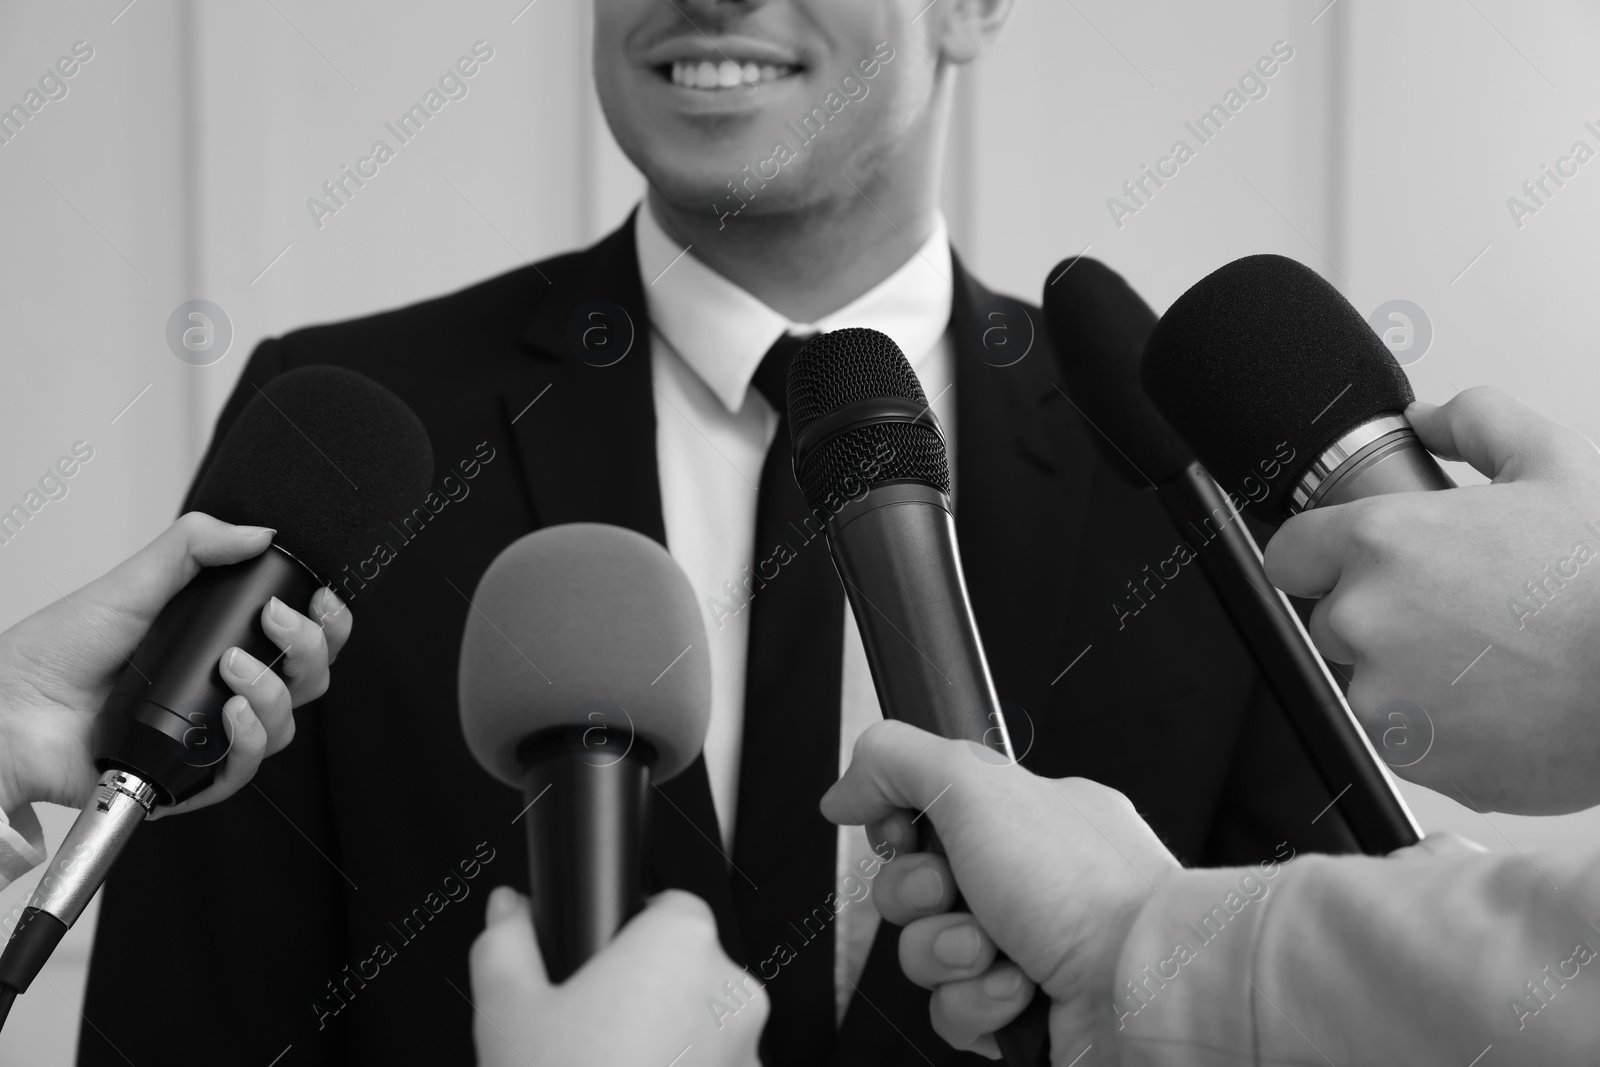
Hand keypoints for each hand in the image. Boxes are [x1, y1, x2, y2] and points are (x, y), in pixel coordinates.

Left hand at [0, 512, 350, 817]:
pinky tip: (230, 714)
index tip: (319, 600)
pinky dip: (249, 740)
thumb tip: (260, 533)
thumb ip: (195, 546)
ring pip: (285, 725)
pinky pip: (245, 769)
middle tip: (274, 622)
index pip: (298, 637)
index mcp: (219, 643)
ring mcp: (209, 735)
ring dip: (271, 693)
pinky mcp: (190, 777)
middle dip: (307, 648)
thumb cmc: (55, 654)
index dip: (323, 623)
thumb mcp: (132, 583)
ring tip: (229, 666)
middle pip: (307, 680)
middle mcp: (223, 690)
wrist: (11, 710)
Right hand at [467, 886, 766, 1066]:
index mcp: (680, 942)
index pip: (667, 905)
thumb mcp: (506, 1011)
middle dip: (643, 993)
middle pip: (686, 969)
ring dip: (665, 1043)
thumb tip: (508, 908)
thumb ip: (506, 943)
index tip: (596, 964)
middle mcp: (731, 990)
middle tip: (586, 1032)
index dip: (625, 932)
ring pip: (703, 1027)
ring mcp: (750, 1051)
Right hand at [820, 720, 1178, 1063]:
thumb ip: (895, 760)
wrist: (1147, 989)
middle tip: (954, 892)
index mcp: (1023, 816)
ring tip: (995, 951)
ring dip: (947, 954)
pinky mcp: (1021, 1014)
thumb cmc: (1084, 886)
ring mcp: (1025, 949)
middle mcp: (1026, 880)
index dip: (898, 830)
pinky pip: (954, 1012)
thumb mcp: (973, 784)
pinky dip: (977, 1004)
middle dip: (917, 897)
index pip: (924, 815)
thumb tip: (844, 788)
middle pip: (913, 889)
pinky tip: (1018, 992)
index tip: (903, 832)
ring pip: (927, 955)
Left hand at [1264, 386, 1599, 813]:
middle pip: (1330, 618)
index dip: (1322, 556)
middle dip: (1378, 615)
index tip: (1352, 565)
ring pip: (1364, 680)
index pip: (1289, 552)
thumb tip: (1428, 419)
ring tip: (1486, 661)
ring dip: (1406, 673)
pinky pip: (1399, 736)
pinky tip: (1493, 703)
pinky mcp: (1407, 754)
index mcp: (1381, 542)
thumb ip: (1476, 424)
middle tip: (1457, 614)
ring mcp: (1379, 692)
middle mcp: (1364, 617)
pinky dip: (1435, 727)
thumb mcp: (1554, 465)